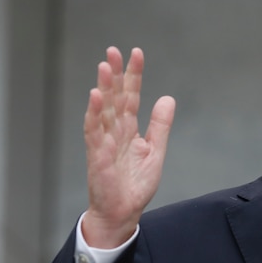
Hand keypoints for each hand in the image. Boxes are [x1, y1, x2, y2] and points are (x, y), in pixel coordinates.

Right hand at [81, 47, 174, 247]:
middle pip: (114, 97)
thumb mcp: (155, 151)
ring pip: (102, 110)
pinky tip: (95, 96)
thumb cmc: (135, 184)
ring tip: (105, 67)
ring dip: (103, 88)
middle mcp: (114, 131)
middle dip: (115, 74)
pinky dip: (94, 113)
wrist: (124, 212)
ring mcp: (104, 142)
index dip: (133, 75)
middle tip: (113, 51)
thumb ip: (160, 125)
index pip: (131, 96)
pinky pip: (94, 131)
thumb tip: (168, 98)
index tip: (136, 53)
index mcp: (128, 129)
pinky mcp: (98, 156)